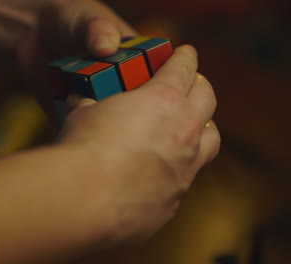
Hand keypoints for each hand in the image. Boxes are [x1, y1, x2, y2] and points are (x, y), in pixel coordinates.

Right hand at [59, 45, 219, 244]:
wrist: (85, 199)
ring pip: (211, 141)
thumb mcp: (82, 113)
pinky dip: (178, 168)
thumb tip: (78, 99)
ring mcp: (185, 169)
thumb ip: (90, 104)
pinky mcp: (175, 200)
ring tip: (191, 126)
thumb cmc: (83, 149)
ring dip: (204, 128)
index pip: (183, 68)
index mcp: (163, 100)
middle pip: (207, 99)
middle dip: (200, 86)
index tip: (186, 53)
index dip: (185, 57)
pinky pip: (186, 178)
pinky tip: (160, 170)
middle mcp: (184, 132)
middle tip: (191, 85)